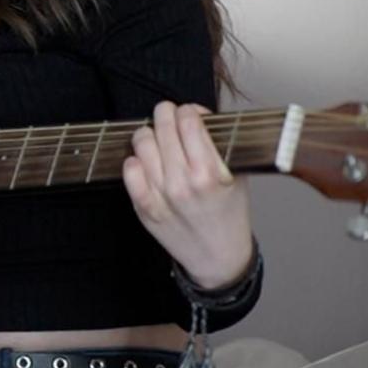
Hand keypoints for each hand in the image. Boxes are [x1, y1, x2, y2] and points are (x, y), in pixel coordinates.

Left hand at [122, 102, 253, 290]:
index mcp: (210, 173)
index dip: (188, 110)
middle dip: (166, 114)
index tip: (189, 112)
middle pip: (163, 128)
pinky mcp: (143, 206)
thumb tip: (200, 117)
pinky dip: (135, 160)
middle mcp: (182, 183)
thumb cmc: (230, 215)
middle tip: (168, 113)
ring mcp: (160, 195)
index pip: (189, 123)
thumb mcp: (238, 177)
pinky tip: (145, 161)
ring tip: (156, 136)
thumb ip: (222, 147)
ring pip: (142, 144)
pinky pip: (128, 170)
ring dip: (149, 134)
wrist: (218, 257)